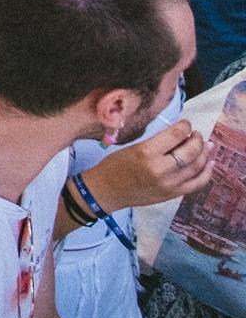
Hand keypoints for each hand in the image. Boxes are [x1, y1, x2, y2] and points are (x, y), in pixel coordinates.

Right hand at [90, 120, 209, 211]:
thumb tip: (181, 134)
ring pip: (197, 166)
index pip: (175, 135)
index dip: (185, 126)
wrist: (108, 190)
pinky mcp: (174, 194)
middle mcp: (161, 169)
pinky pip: (198, 183)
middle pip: (190, 151)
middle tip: (196, 134)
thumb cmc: (116, 165)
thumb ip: (157, 142)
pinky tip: (209, 163)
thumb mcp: (133, 147)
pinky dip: (207, 172)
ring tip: (204, 145)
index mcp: (146, 152)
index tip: (186, 123)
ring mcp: (170, 184)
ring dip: (204, 153)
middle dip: (197, 139)